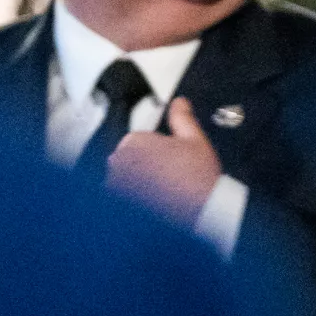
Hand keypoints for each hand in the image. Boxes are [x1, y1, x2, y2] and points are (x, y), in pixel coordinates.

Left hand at [106, 98, 224, 222]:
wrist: (200, 212)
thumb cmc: (198, 180)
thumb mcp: (195, 140)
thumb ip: (182, 118)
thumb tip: (179, 103)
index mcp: (134, 141)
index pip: (137, 143)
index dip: (155, 153)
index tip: (167, 163)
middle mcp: (119, 161)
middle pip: (127, 161)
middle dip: (142, 167)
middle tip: (165, 178)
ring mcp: (115, 184)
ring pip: (122, 180)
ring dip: (135, 184)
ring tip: (159, 192)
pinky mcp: (116, 203)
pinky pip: (119, 198)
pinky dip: (131, 200)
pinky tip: (151, 202)